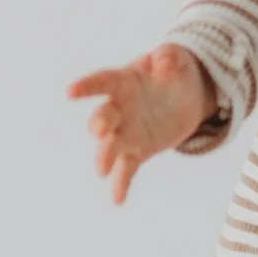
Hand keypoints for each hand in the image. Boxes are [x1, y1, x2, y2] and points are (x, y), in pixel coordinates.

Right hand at [67, 43, 218, 204]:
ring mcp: (126, 131)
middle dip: (99, 123)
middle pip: (104, 116)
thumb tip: (163, 62)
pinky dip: (121, 184)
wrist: (186, 95)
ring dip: (104, 157)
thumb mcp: (176, 57)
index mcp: (123, 81)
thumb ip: (168, 57)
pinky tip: (117, 199)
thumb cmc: (174, 70)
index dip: (87, 86)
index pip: (102, 81)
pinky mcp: (138, 150)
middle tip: (99, 131)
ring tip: (102, 170)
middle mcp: (119, 108)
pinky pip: (126, 168)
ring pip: (110, 146)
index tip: (70, 92)